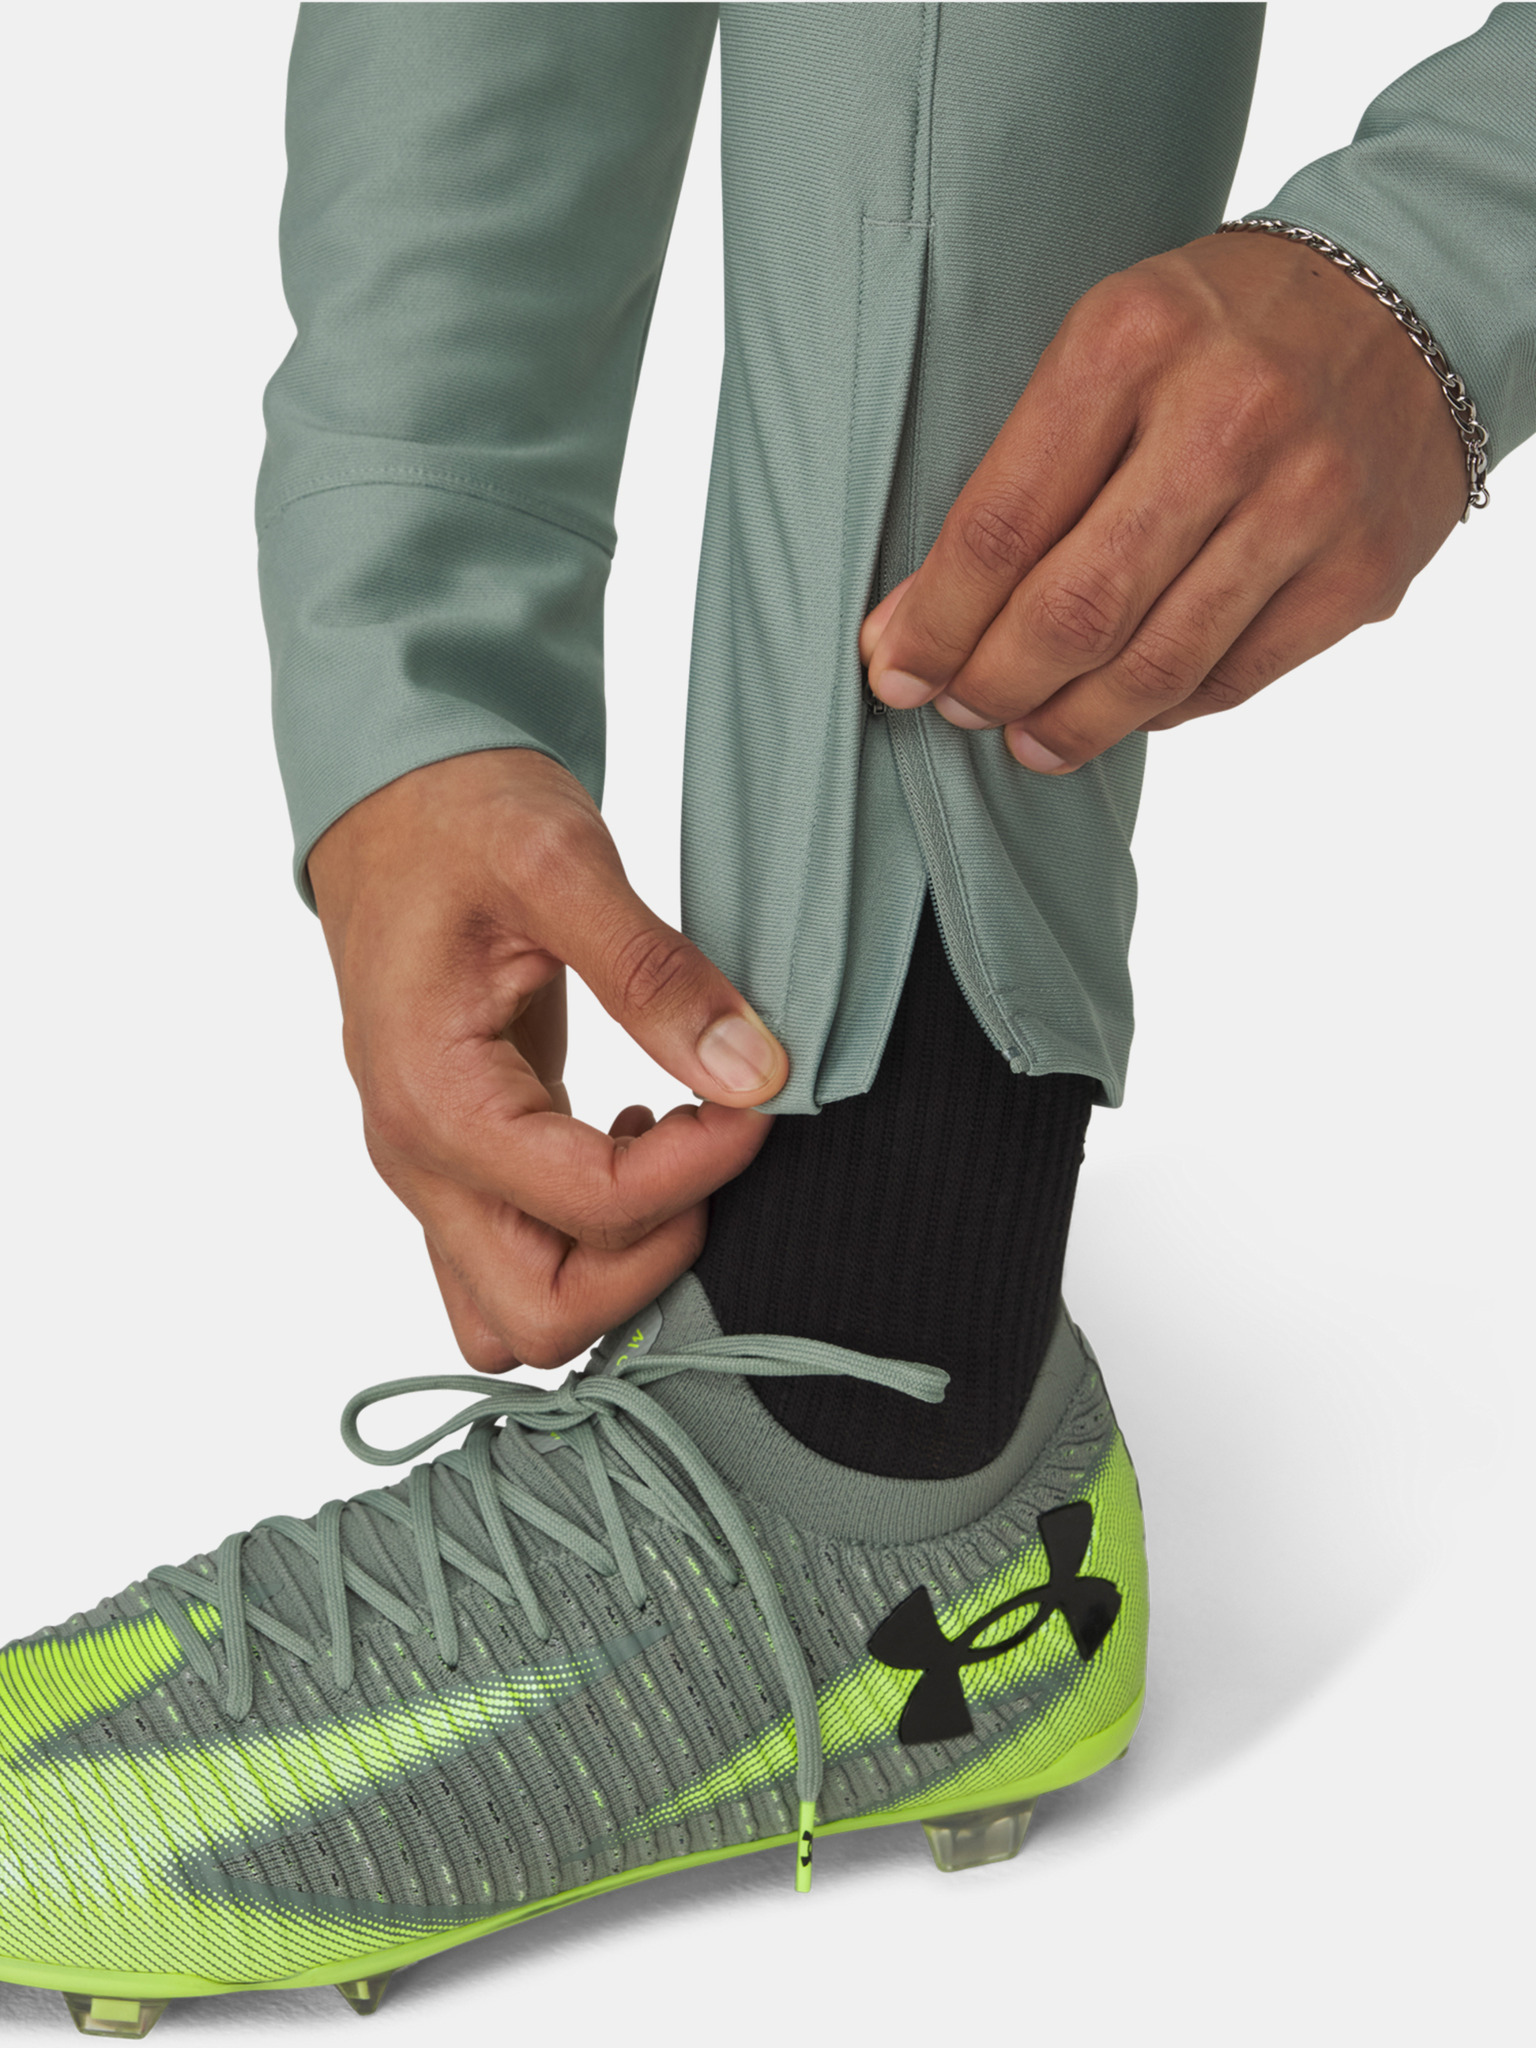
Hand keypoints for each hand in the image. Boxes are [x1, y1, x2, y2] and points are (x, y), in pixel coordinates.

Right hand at [308, 749, 786, 1370]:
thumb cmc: (459, 816)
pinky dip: (587, 1247)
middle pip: (541, 1315)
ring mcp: (430, 1172)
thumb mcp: (560, 863)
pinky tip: (633, 1143)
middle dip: (653, 1258)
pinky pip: (513, 1266)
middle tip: (712, 1147)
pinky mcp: (461, 1160)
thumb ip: (655, 974)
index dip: (701, 1168)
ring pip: (520, 1316)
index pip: (589, 1206)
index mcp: (433, 1094)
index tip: (758, 1096)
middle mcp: (416, 1159)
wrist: (390, 796)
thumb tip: (754, 1071)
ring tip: (668, 1154)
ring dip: (617, 1270)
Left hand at [861, 229, 1466, 769]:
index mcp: (1133, 342)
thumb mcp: (1109, 342)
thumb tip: (911, 627)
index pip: (1001, 523)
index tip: (894, 670)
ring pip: (1155, 667)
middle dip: (995, 682)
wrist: (1410, 294)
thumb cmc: (1220, 330)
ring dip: (1070, 723)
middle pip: (1075, 610)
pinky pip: (1232, 679)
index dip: (936, 621)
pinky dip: (1161, 710)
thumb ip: (1017, 474)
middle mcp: (1228, 418)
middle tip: (960, 708)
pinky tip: (1123, 709)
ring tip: (1028, 737)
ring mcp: (1307, 499)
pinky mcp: (1361, 569)